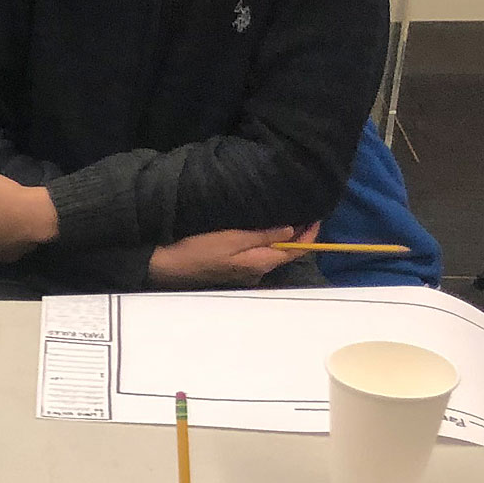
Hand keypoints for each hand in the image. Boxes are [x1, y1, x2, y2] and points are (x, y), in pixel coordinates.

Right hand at [147, 226, 313, 288]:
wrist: (166, 264)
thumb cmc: (199, 249)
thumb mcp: (233, 238)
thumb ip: (264, 236)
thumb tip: (292, 230)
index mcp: (261, 262)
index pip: (296, 251)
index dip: (310, 234)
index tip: (316, 214)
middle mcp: (257, 270)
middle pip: (285, 253)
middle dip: (297, 234)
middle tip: (302, 211)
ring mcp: (244, 271)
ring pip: (270, 253)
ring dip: (279, 238)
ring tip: (283, 216)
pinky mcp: (231, 267)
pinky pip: (256, 253)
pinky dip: (264, 242)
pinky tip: (259, 230)